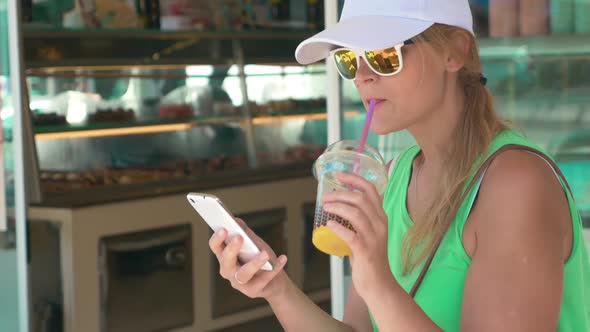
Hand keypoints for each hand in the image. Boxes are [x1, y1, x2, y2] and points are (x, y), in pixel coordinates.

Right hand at [208, 218, 288, 299]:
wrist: (275, 280)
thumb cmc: (259, 257)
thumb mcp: (252, 242)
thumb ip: (244, 232)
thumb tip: (236, 220)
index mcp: (224, 256)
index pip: (215, 246)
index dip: (217, 238)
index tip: (224, 228)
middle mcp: (228, 270)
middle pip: (226, 261)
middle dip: (232, 249)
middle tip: (239, 237)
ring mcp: (239, 283)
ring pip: (243, 273)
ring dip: (255, 263)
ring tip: (265, 253)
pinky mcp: (252, 291)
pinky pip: (263, 279)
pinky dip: (274, 268)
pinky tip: (282, 258)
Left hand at [322, 172, 394, 297]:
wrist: (379, 284)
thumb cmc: (369, 258)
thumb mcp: (367, 234)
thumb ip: (357, 221)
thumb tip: (336, 209)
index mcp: (381, 217)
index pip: (371, 191)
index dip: (355, 179)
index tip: (339, 175)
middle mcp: (380, 224)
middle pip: (361, 199)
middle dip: (341, 194)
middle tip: (325, 196)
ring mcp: (374, 238)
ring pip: (356, 214)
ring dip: (338, 207)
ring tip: (324, 207)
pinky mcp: (366, 251)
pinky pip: (351, 236)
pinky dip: (338, 228)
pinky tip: (328, 224)